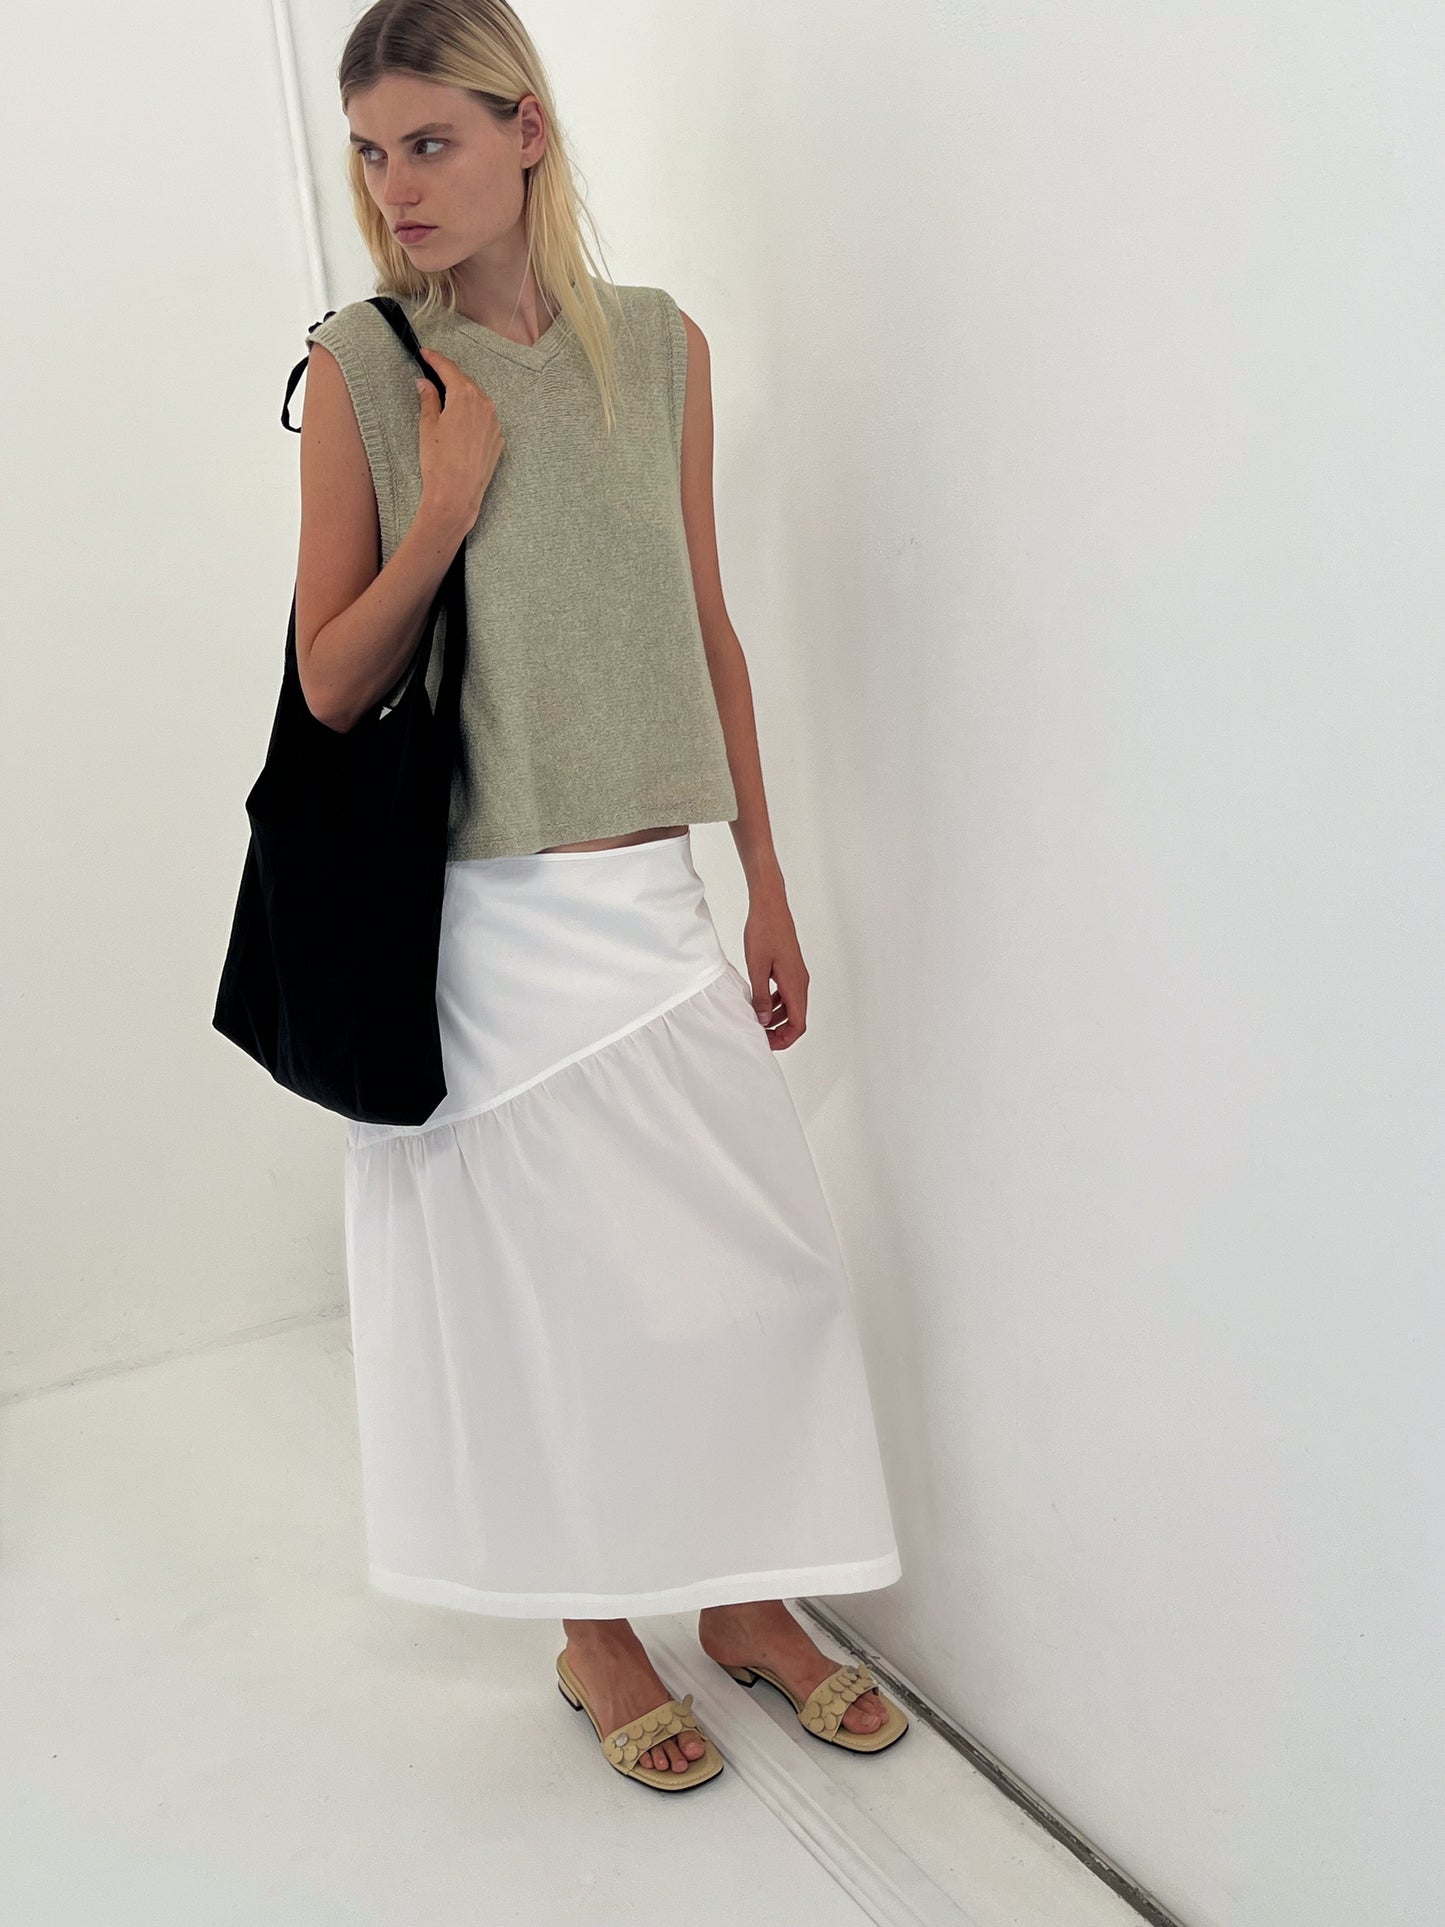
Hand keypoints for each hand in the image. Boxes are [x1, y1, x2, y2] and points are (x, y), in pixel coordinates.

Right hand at [415, 347, 504, 536]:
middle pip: (465, 383)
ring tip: (445, 399)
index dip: (435, 359)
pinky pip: (485, 420)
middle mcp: (485, 405)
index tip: (425, 353)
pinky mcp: (498, 440)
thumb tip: (425, 383)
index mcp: (465, 396)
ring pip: (477, 401)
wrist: (457, 496)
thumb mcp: (428, 426)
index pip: (449, 369)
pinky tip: (460, 424)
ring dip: (462, 397)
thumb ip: (428, 399)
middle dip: (449, 377)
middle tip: (432, 374)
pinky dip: (472, 416)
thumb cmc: (439, 462)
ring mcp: (495, 423)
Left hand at [743, 898, 808, 1048]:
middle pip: (796, 1018)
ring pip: (791, 1006)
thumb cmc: (764, 932)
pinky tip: (758, 1001)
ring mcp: (796, 975)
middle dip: (779, 1032)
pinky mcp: (790, 968)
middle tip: (758, 1036)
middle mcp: (800, 982)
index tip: (767, 1044)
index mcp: (794, 984)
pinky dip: (775, 1003)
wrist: (770, 906)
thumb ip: (760, 996)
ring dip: (776, 1018)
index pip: (798, 1023)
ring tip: (755, 1020)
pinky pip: (786, 993)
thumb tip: (763, 1021)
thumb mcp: (756, 967)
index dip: (785, 1039)